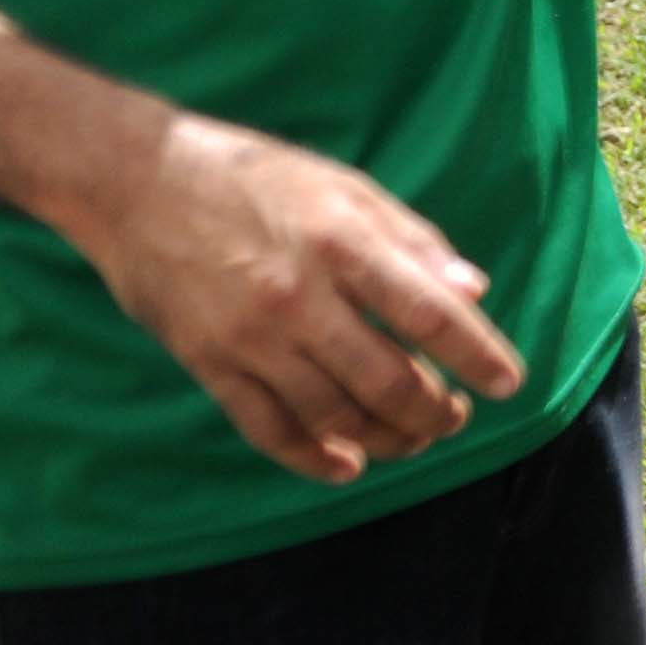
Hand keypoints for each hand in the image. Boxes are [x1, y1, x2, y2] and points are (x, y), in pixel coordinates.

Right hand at [71, 115, 529, 483]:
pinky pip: (267, 427)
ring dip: (384, 439)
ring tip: (413, 440)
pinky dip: (311, 457)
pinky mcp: (207, 363)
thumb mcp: (344, 188)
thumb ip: (412, 241)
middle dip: (433, 411)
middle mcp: (299, 296)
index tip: (509, 383)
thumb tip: (475, 290)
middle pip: (386, 379)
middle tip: (455, 418)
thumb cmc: (255, 178)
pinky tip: (346, 466)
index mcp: (343, 242)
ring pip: (333, 413)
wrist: (136, 182)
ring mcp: (249, 336)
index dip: (478, 354)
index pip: (430, 313)